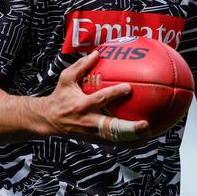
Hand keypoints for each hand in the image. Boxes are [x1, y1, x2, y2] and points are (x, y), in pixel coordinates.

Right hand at [36, 51, 150, 142]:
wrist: (47, 120)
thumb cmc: (60, 96)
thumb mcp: (66, 79)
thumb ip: (81, 66)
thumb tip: (97, 52)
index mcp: (81, 105)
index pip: (100, 99)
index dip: (114, 93)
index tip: (128, 87)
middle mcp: (87, 121)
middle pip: (110, 126)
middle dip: (128, 127)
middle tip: (145, 125)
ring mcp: (91, 133)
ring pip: (114, 138)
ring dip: (131, 139)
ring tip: (149, 136)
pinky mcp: (93, 140)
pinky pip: (112, 143)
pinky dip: (126, 143)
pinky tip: (142, 141)